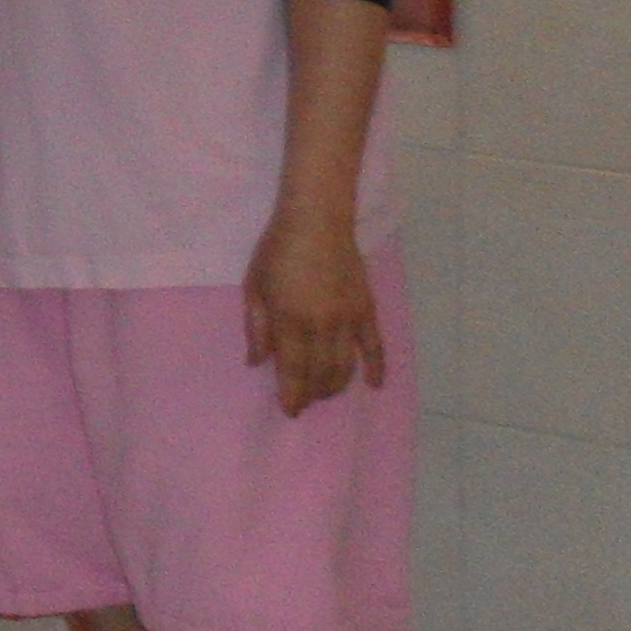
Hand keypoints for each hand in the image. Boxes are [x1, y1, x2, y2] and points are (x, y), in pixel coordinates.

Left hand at [244, 213, 384, 413]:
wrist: (318, 220)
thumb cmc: (277, 250)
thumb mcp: (254, 286)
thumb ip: (257, 327)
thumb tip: (257, 363)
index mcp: (291, 319)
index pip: (293, 370)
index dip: (292, 394)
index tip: (289, 411)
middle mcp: (322, 324)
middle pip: (321, 373)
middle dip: (312, 393)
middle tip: (304, 402)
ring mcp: (348, 318)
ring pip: (346, 365)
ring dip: (336, 385)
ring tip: (325, 393)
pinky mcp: (367, 309)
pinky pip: (375, 345)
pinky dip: (377, 368)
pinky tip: (374, 385)